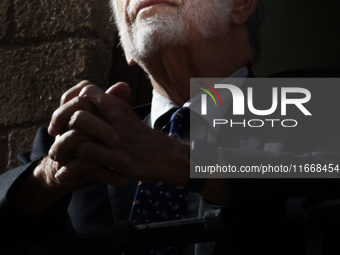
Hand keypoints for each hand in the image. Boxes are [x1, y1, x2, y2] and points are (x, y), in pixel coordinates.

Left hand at [48, 81, 189, 185]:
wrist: (166, 156)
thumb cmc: (144, 138)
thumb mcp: (128, 115)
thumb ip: (113, 102)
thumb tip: (96, 92)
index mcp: (116, 106)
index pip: (86, 91)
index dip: (68, 103)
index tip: (61, 120)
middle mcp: (114, 119)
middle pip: (76, 113)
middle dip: (59, 125)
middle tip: (53, 137)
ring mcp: (115, 138)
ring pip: (78, 136)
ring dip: (61, 149)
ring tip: (56, 159)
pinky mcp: (117, 158)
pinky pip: (87, 157)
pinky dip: (71, 168)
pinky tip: (64, 175)